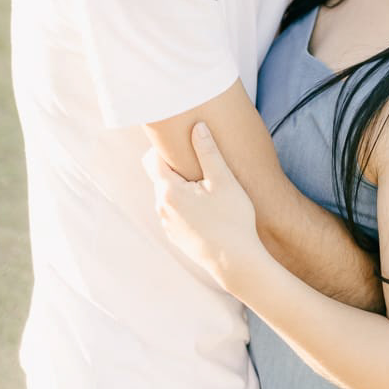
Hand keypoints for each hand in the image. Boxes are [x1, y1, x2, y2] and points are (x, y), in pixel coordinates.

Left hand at [143, 123, 264, 289]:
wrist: (235, 262)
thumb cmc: (232, 219)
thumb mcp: (223, 181)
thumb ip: (208, 152)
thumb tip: (197, 126)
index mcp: (168, 190)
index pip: (152, 158)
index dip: (165, 146)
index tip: (182, 140)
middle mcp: (161, 207)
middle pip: (159, 175)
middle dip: (175, 165)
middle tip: (199, 161)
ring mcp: (167, 224)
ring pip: (167, 194)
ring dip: (180, 185)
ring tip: (205, 184)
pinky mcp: (175, 236)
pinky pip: (174, 211)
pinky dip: (184, 203)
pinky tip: (206, 206)